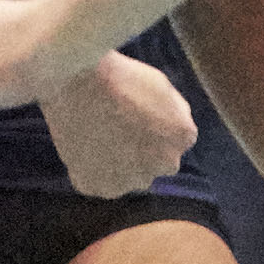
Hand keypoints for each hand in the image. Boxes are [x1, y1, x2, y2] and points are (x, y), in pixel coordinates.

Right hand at [39, 52, 199, 198]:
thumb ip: (175, 113)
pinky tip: (84, 146)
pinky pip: (98, 182)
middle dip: (141, 150)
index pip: (175, 139)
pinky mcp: (97, 186)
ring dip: (119, 164)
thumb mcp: (162, 86)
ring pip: (127, 176)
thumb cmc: (120, 77)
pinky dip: (91, 170)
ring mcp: (132, 179)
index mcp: (184, 136)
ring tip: (98, 135)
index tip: (135, 113)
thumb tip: (175, 127)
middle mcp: (165, 165)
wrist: (79, 81)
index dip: (154, 125)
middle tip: (116, 126)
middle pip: (154, 161)